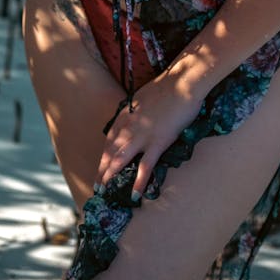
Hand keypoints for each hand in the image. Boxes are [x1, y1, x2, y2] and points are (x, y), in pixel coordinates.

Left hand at [96, 73, 204, 199]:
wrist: (182, 83)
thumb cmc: (167, 86)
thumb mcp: (143, 96)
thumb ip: (136, 109)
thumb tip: (134, 116)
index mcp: (126, 114)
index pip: (110, 139)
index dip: (104, 154)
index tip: (101, 166)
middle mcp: (129, 126)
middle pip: (110, 152)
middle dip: (102, 170)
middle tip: (97, 186)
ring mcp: (142, 136)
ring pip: (120, 160)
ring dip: (111, 176)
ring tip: (105, 192)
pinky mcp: (157, 143)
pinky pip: (145, 166)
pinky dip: (138, 182)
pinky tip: (134, 195)